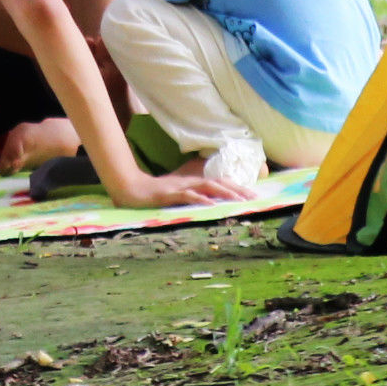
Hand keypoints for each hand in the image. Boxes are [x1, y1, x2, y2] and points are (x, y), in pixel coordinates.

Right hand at [118, 158, 265, 208]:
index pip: (219, 181)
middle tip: (254, 198)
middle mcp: (190, 181)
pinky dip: (200, 199)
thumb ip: (193, 193)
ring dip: (224, 192)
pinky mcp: (170, 194)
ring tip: (239, 200)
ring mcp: (181, 187)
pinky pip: (188, 196)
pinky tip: (210, 204)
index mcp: (193, 181)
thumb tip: (209, 199)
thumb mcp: (178, 192)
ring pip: (207, 186)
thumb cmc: (156, 192)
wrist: (133, 189)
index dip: (236, 186)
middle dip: (237, 189)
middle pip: (218, 182)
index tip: (252, 194)